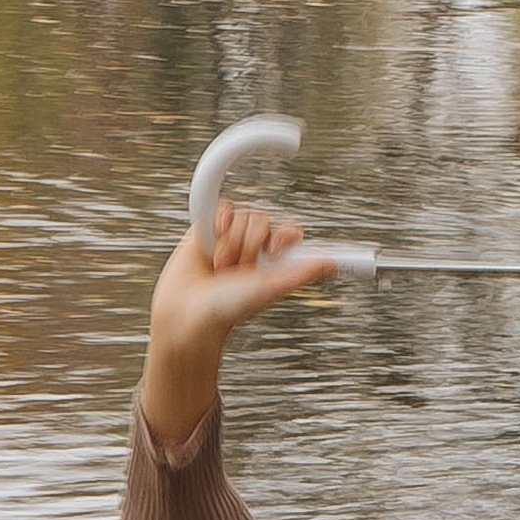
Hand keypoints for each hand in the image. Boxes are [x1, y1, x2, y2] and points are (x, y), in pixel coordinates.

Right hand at [140, 199, 336, 448]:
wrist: (187, 312)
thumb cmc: (228, 308)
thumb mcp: (269, 288)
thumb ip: (301, 274)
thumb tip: (332, 264)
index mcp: (274, 261)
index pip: (289, 232)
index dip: (283, 237)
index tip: (274, 252)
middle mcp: (255, 247)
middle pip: (263, 221)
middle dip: (248, 246)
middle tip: (236, 271)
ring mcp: (231, 237)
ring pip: (241, 216)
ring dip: (228, 244)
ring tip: (219, 267)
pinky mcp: (208, 229)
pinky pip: (222, 208)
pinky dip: (218, 221)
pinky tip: (210, 241)